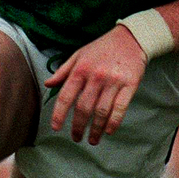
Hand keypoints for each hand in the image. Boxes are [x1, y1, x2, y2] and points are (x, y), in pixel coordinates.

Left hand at [45, 25, 147, 144]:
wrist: (131, 38)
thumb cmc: (102, 47)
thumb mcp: (79, 55)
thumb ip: (63, 70)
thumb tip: (48, 84)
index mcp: (81, 69)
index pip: (66, 96)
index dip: (59, 114)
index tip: (56, 127)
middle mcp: (96, 76)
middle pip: (84, 108)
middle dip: (78, 127)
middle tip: (76, 138)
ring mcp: (113, 81)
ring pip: (101, 112)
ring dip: (96, 130)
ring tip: (92, 140)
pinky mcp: (129, 85)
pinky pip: (120, 108)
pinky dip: (113, 122)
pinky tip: (109, 131)